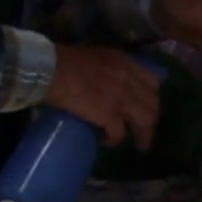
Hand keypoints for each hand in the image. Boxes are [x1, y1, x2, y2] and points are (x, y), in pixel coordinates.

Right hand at [43, 45, 161, 148]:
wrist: (48, 69)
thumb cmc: (60, 59)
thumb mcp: (93, 57)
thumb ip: (106, 69)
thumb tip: (105, 84)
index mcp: (124, 62)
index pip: (152, 81)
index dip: (151, 95)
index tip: (144, 103)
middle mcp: (129, 79)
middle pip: (152, 104)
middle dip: (150, 118)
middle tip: (143, 129)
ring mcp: (122, 98)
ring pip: (145, 121)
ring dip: (142, 135)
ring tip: (137, 144)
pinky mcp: (110, 115)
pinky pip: (120, 133)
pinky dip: (114, 140)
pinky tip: (107, 142)